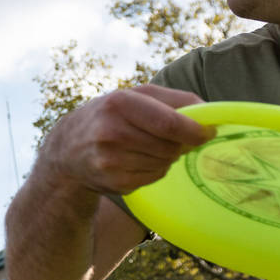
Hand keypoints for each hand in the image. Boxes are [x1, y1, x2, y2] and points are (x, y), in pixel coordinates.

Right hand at [36, 84, 210, 195]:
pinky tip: (138, 159)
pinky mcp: (115, 183)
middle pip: (170, 146)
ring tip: (148, 145)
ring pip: (165, 163)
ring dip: (168, 155)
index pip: (169, 123)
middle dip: (181, 143)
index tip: (209, 132)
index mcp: (119, 104)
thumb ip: (175, 99)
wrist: (67, 149)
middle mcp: (111, 133)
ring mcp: (111, 162)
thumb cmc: (110, 115)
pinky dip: (155, 169)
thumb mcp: (135, 95)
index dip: (195, 130)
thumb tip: (211, 113)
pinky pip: (155, 177)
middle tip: (176, 137)